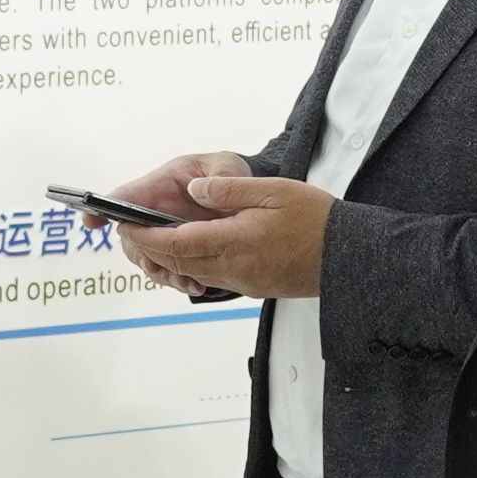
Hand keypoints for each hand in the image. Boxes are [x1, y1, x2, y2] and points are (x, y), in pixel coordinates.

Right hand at [88, 153, 247, 280]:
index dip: (104, 208)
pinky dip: (176, 280)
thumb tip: (197, 190)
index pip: (126, 196)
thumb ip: (220, 174)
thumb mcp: (227, 165)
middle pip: (129, 236)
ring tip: (186, 281)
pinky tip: (197, 285)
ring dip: (160, 271)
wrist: (241, 197)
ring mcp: (162, 234)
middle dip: (139, 251)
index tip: (90, 220)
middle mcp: (154, 211)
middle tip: (154, 263)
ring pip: (145, 257)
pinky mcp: (175, 252)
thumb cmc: (227, 174)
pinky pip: (165, 271)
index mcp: (160, 186)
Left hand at [125, 173, 328, 301]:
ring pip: (194, 273)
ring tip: (155, 239)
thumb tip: (194, 190)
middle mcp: (233, 268)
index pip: (177, 243)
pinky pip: (212, 278)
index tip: (128, 226)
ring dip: (171, 258)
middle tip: (132, 231)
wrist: (348, 258)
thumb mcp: (273, 191)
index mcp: (235, 242)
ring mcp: (242, 281)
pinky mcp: (252, 287)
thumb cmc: (316, 221)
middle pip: (179, 261)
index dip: (147, 236)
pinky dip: (194, 265)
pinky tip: (194, 250)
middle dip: (151, 248)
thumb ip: (229, 190)